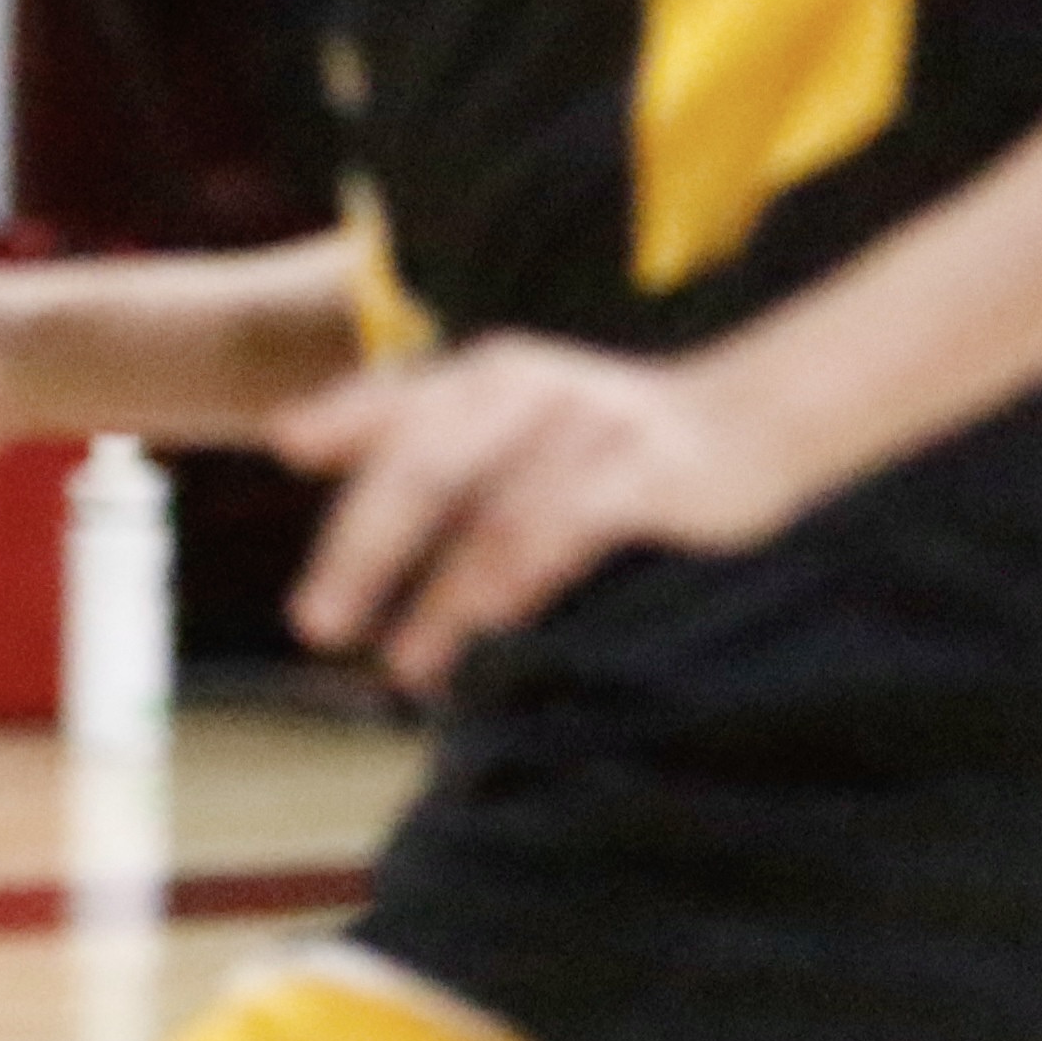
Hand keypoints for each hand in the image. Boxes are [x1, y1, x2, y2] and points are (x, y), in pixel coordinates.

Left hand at [272, 337, 785, 694]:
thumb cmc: (605, 435)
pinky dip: (519, 583)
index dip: (340, 421)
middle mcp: (527, 389)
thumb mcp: (506, 414)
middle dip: (362, 551)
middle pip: (424, 468)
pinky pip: (566, 531)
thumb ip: (405, 427)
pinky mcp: (646, 475)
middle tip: (316, 624)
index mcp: (485, 374)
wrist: (756, 420)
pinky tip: (490, 628)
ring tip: (400, 666)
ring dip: (440, 602)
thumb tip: (287, 439)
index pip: (396, 401)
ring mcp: (589, 429)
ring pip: (492, 519)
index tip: (285, 450)